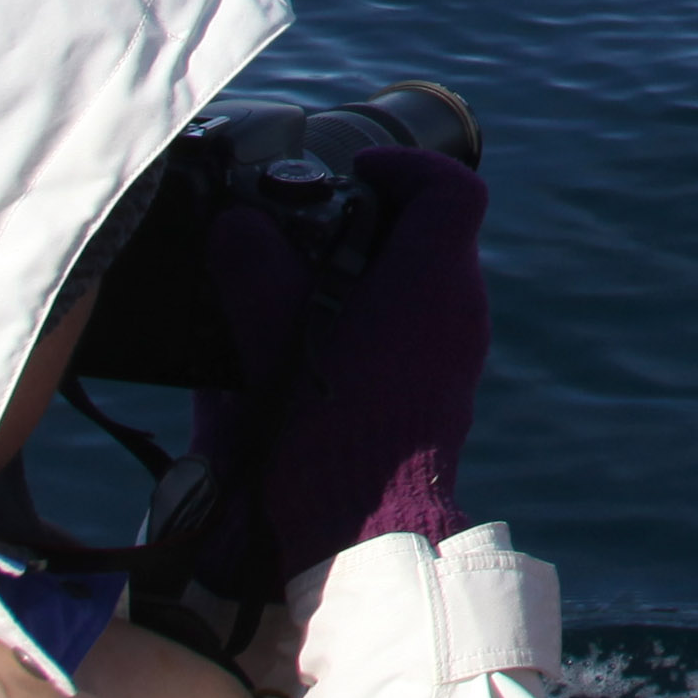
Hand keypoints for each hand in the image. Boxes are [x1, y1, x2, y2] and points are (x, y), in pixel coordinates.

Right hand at [210, 149, 491, 579]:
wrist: (374, 532)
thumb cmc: (328, 437)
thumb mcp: (272, 346)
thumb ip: (254, 275)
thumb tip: (236, 225)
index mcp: (432, 280)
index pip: (452, 188)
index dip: (405, 165)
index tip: (352, 171)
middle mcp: (461, 306)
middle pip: (435, 228)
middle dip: (372, 215)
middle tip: (308, 226)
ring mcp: (460, 348)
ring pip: (426, 277)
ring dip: (371, 266)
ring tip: (301, 284)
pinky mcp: (448, 384)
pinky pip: (422, 322)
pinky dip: (379, 310)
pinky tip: (319, 339)